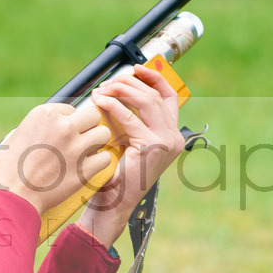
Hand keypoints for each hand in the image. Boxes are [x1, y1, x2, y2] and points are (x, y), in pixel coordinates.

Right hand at [0, 103, 112, 215]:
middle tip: (79, 140)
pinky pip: (105, 158)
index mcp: (45, 114)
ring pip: (103, 134)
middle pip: (93, 116)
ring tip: (85, 153)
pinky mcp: (84, 169)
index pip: (71, 109)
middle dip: (88, 127)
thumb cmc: (8, 170)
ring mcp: (76, 148)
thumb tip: (49, 127)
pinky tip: (88, 167)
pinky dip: (98, 163)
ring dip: (96, 143)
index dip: (68, 122)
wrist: (11, 197)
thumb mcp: (16, 135)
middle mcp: (63, 127)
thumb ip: (37, 127)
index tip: (61, 134)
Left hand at [76, 64, 184, 247]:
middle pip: (154, 95)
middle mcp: (173, 137)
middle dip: (130, 83)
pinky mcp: (151, 146)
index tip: (136, 68)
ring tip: (102, 90)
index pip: (169, 97)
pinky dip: (113, 105)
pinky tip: (99, 102)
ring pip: (146, 101)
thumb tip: (116, 92)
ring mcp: (165, 142)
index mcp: (172, 136)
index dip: (155, 78)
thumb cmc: (116, 176)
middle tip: (108, 82)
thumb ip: (131, 122)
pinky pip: (130, 117)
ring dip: (121, 90)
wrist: (112, 203)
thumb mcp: (129, 144)